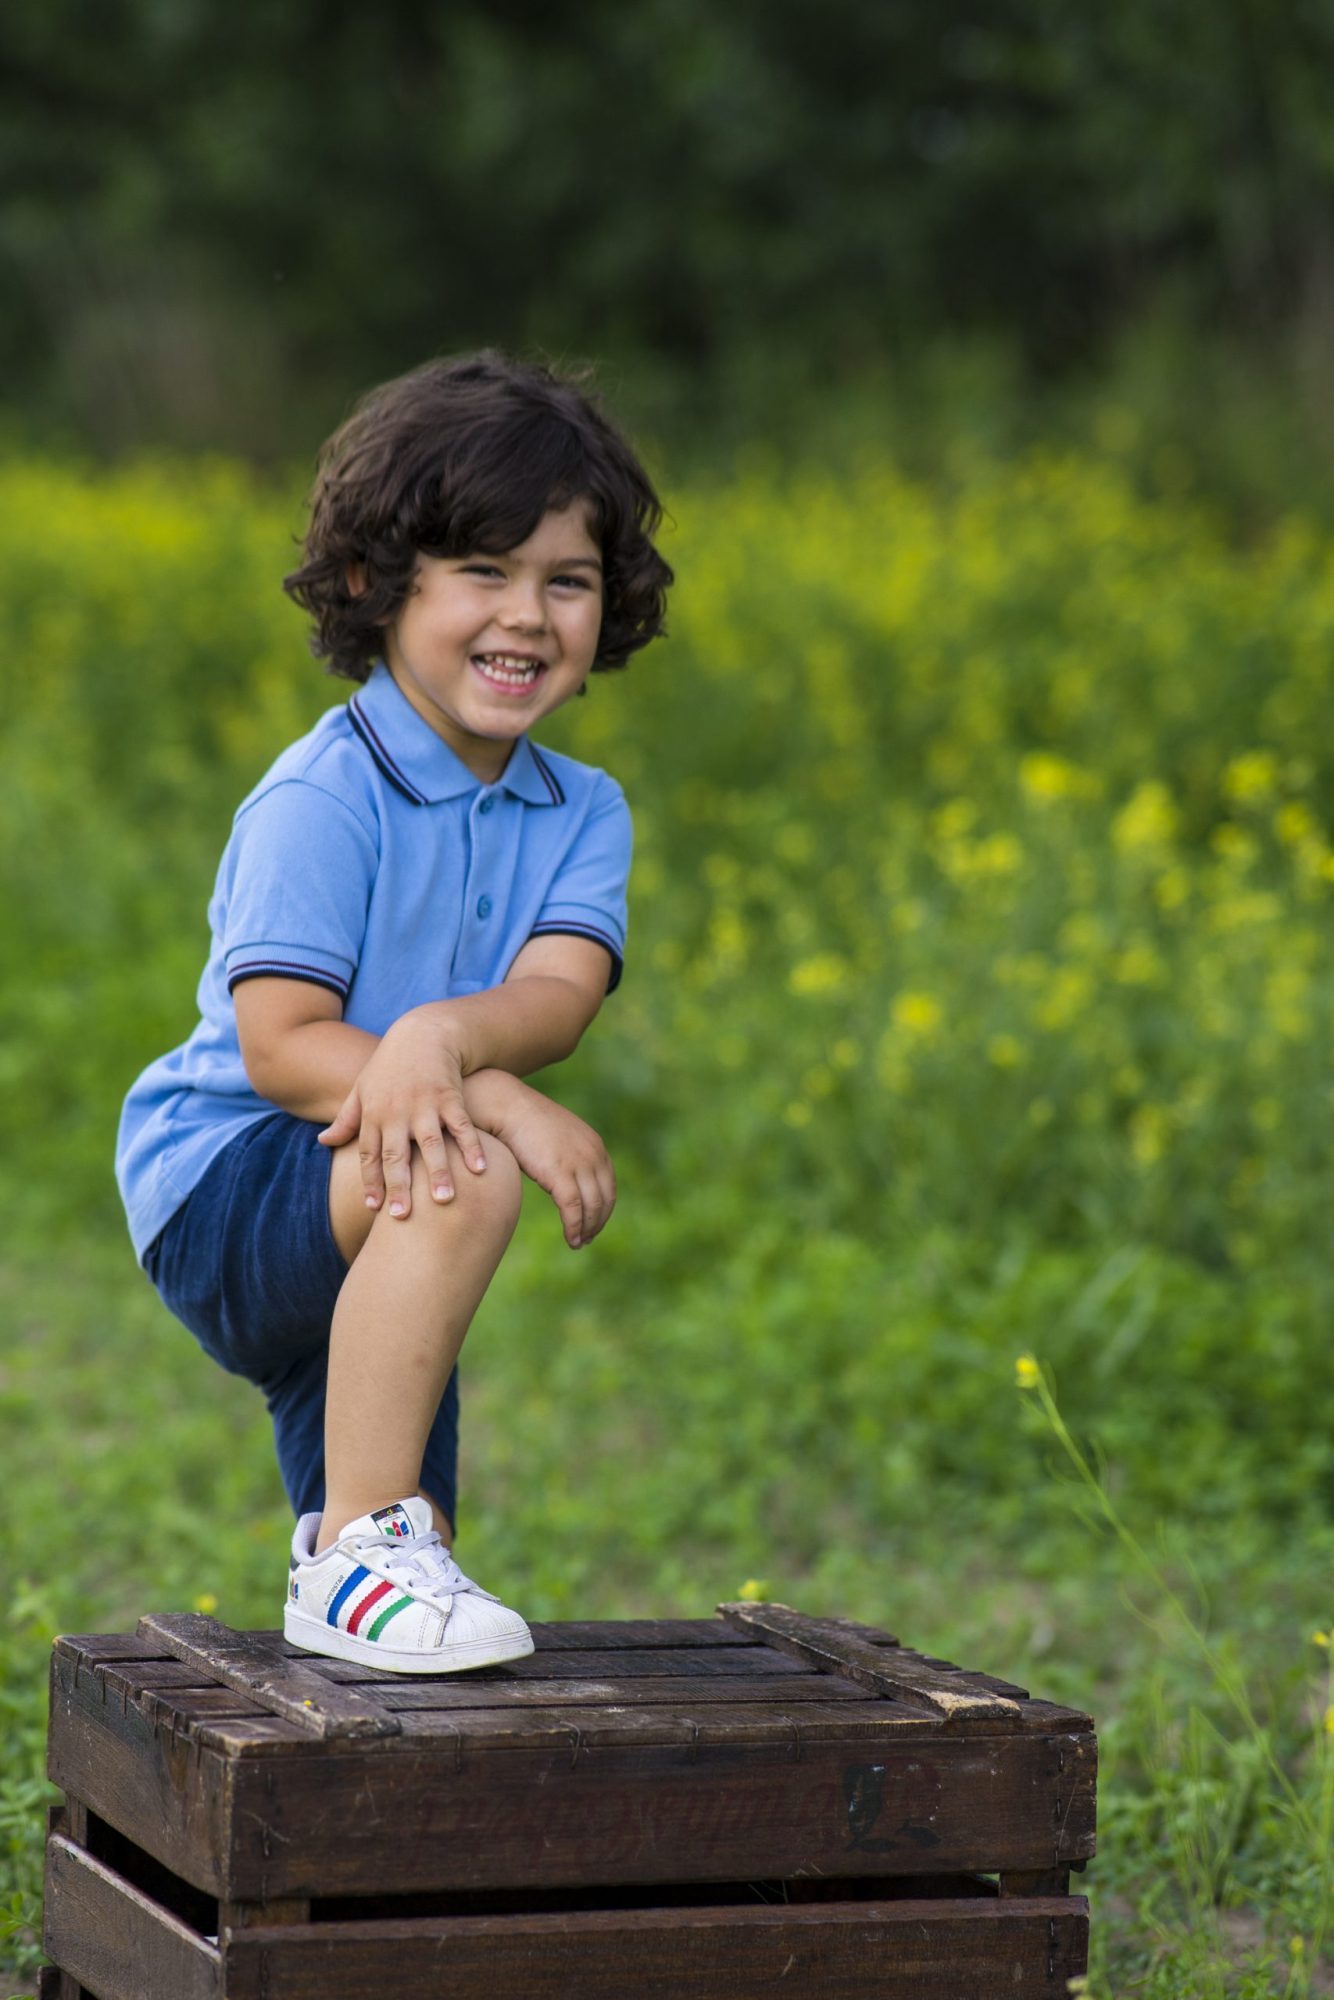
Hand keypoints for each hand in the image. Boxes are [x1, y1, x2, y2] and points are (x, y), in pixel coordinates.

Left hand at [317, 1009, 484, 1218]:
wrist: (422, 1034)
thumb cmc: (389, 1066)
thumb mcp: (362, 1089)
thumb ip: (346, 1119)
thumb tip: (322, 1141)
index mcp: (374, 1115)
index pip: (369, 1154)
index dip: (371, 1181)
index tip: (373, 1209)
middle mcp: (397, 1112)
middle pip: (396, 1155)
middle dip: (398, 1186)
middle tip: (402, 1217)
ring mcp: (425, 1104)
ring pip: (430, 1143)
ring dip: (438, 1171)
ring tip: (445, 1200)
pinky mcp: (450, 1096)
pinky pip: (461, 1125)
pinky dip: (471, 1146)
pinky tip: (481, 1169)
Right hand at [487, 1079, 615, 1248]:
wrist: (506, 1108)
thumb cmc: (524, 1123)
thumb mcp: (556, 1139)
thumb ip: (566, 1157)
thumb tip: (562, 1176)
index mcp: (594, 1146)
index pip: (608, 1185)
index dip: (603, 1209)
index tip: (594, 1224)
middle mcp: (592, 1154)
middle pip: (604, 1198)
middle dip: (597, 1222)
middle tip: (587, 1239)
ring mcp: (578, 1164)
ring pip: (592, 1207)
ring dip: (586, 1230)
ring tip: (578, 1244)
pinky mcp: (560, 1174)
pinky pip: (573, 1210)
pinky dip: (574, 1228)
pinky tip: (570, 1239)